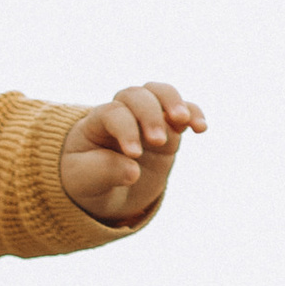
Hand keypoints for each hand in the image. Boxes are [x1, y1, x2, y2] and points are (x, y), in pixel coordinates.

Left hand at [58, 81, 206, 222]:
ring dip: (173, 102)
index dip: (126, 129)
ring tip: (183, 121)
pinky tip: (200, 128)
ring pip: (159, 93)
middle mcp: (121, 114)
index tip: (134, 155)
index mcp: (95, 122)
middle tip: (157, 141)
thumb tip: (133, 171)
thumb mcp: (84, 182)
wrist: (105, 191)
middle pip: (136, 95)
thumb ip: (102, 173)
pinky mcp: (168, 130)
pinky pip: (183, 112)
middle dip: (149, 114)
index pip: (113, 113)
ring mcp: (146, 120)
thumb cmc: (87, 181)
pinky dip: (193, 114)